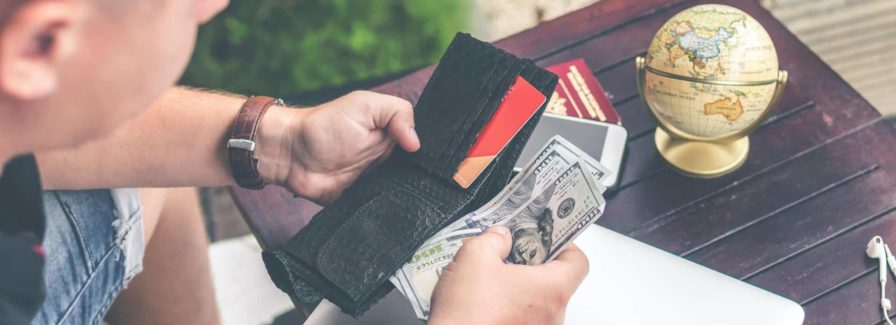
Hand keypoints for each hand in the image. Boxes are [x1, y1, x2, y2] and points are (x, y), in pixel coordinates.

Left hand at [256, 90, 419, 203]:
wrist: (291, 154)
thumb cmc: (325, 125)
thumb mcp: (365, 105)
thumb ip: (397, 113)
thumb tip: (417, 143)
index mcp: (393, 134)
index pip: (422, 145)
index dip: (431, 152)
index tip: (437, 161)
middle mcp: (389, 159)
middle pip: (417, 172)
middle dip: (423, 178)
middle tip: (431, 183)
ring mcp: (377, 181)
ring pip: (403, 193)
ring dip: (407, 195)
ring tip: (415, 197)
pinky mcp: (364, 201)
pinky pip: (382, 209)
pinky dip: (388, 211)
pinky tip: (395, 210)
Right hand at [429, 226, 588, 324]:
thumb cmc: (468, 311)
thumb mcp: (475, 256)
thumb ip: (493, 239)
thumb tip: (500, 236)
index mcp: (552, 289)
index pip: (577, 262)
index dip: (564, 245)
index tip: (545, 237)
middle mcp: (552, 315)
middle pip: (555, 282)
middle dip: (532, 265)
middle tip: (510, 253)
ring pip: (537, 302)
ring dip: (518, 288)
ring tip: (489, 280)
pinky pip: (523, 318)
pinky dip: (508, 308)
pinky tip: (484, 302)